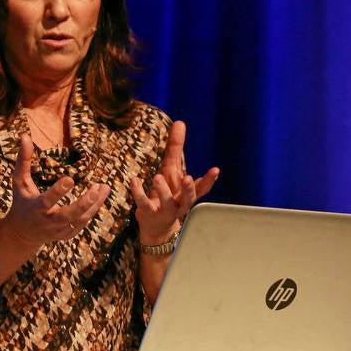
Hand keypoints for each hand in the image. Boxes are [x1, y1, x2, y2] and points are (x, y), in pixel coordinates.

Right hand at [0, 135, 110, 256]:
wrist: (21, 233)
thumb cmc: (21, 201)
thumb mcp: (19, 182)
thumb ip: (23, 160)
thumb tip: (25, 136)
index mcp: (36, 208)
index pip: (47, 200)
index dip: (58, 191)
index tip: (70, 178)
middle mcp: (48, 221)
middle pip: (68, 215)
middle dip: (83, 203)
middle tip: (97, 188)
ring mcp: (58, 230)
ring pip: (79, 220)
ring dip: (94, 205)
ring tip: (105, 188)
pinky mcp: (66, 235)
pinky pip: (82, 225)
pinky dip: (92, 212)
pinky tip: (101, 197)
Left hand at [131, 120, 218, 244]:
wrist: (155, 227)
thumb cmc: (166, 193)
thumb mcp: (171, 169)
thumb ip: (176, 147)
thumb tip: (180, 122)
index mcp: (187, 193)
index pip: (202, 188)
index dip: (209, 180)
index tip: (215, 170)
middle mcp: (179, 203)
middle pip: (188, 199)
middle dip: (188, 189)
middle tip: (187, 178)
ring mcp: (165, 210)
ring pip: (167, 203)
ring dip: (163, 191)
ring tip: (157, 177)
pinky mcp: (149, 213)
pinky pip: (144, 203)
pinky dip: (139, 193)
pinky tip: (134, 181)